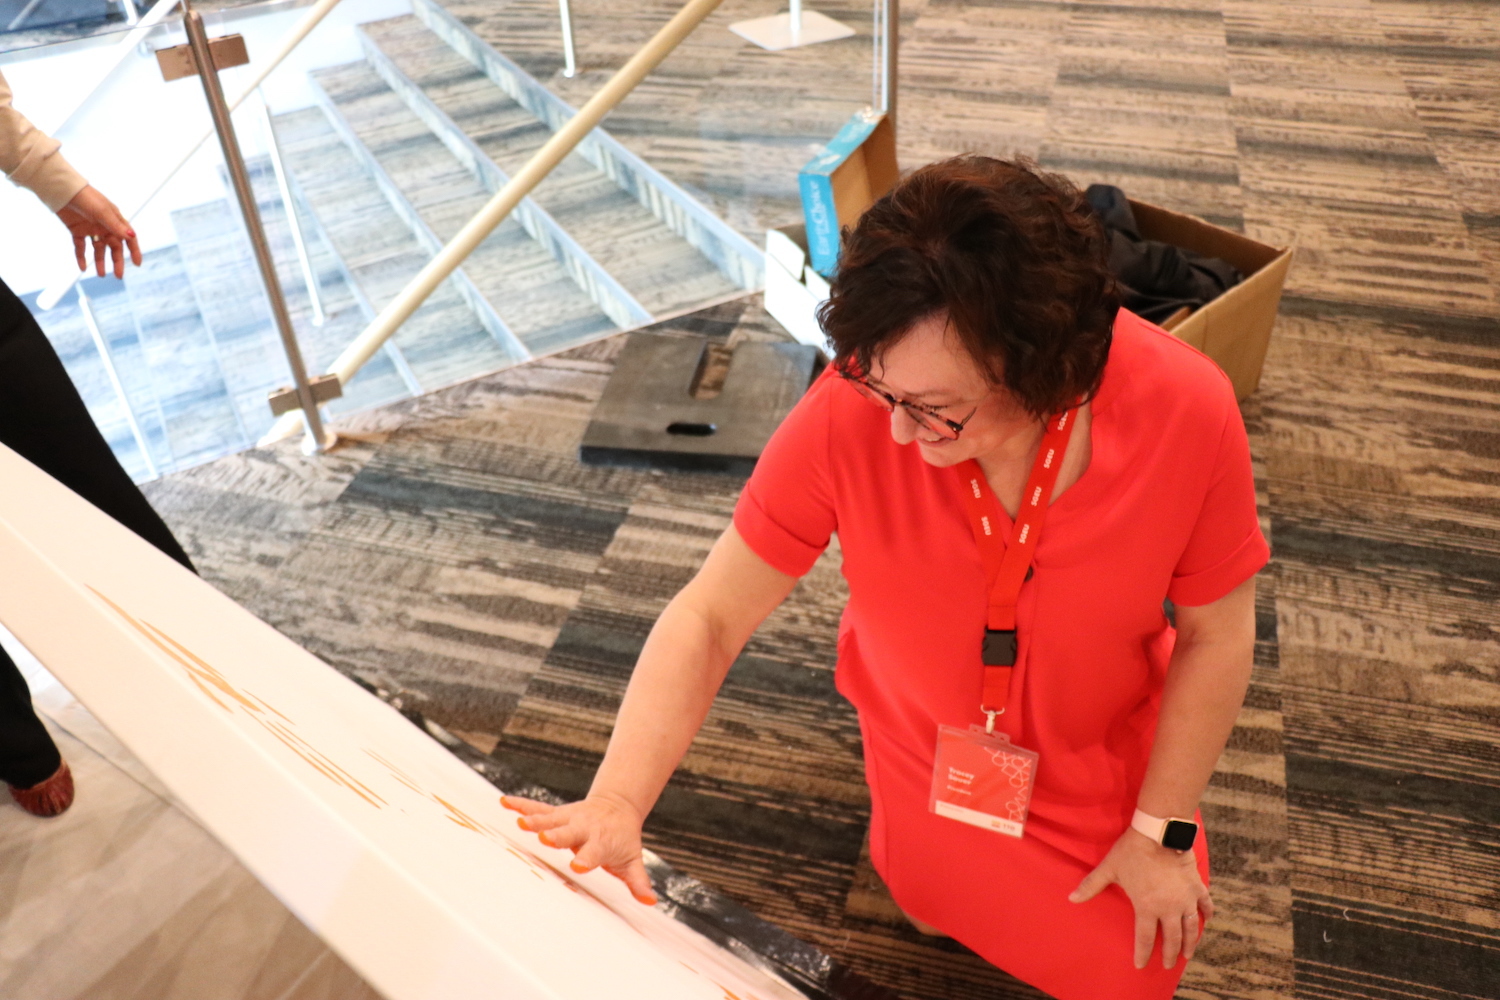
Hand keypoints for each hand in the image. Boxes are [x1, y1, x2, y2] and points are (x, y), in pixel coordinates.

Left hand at [56, 186, 140, 278]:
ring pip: (98, 249)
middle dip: (117, 261)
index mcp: (115, 220)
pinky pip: (81, 247)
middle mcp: (105, 226)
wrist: (63, 191)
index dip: (134, 251)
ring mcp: (91, 229)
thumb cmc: (86, 197)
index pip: (128, 238)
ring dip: (100, 262)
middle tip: (118, 275)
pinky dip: (81, 257)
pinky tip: (82, 268)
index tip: (137, 264)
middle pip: (114, 247)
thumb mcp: (102, 212)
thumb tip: (132, 236)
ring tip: (101, 274)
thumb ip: (116, 225)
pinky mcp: (77, 230)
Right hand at [502, 792, 657, 904]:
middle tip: (545, 838)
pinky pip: (538, 808)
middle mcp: (583, 828)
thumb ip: (638, 881)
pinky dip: (522, 805)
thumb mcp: (631, 860)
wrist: (617, 807)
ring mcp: (569, 818)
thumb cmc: (622, 840)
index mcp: (600, 842)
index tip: (577, 865)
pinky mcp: (558, 813)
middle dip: (557, 836)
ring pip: (551, 818)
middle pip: (568, 832)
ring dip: (536, 820)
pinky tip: (505, 803)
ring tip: (520, 822)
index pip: (593, 852)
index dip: (586, 858)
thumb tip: (650, 901)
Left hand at [1069, 827, 1212, 969]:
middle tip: (1170, 964)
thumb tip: (1071, 898)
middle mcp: (1169, 908)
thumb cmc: (1131, 851)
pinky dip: (1207, 914)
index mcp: (1147, 907)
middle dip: (1170, 954)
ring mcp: (1185, 898)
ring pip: (1190, 927)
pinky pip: (1205, 904)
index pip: (1145, 939)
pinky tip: (1207, 920)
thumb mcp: (1109, 869)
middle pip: (1172, 939)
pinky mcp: (1196, 886)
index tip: (1141, 965)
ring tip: (1188, 954)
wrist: (1158, 832)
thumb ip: (1091, 886)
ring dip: (1190, 942)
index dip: (1143, 954)